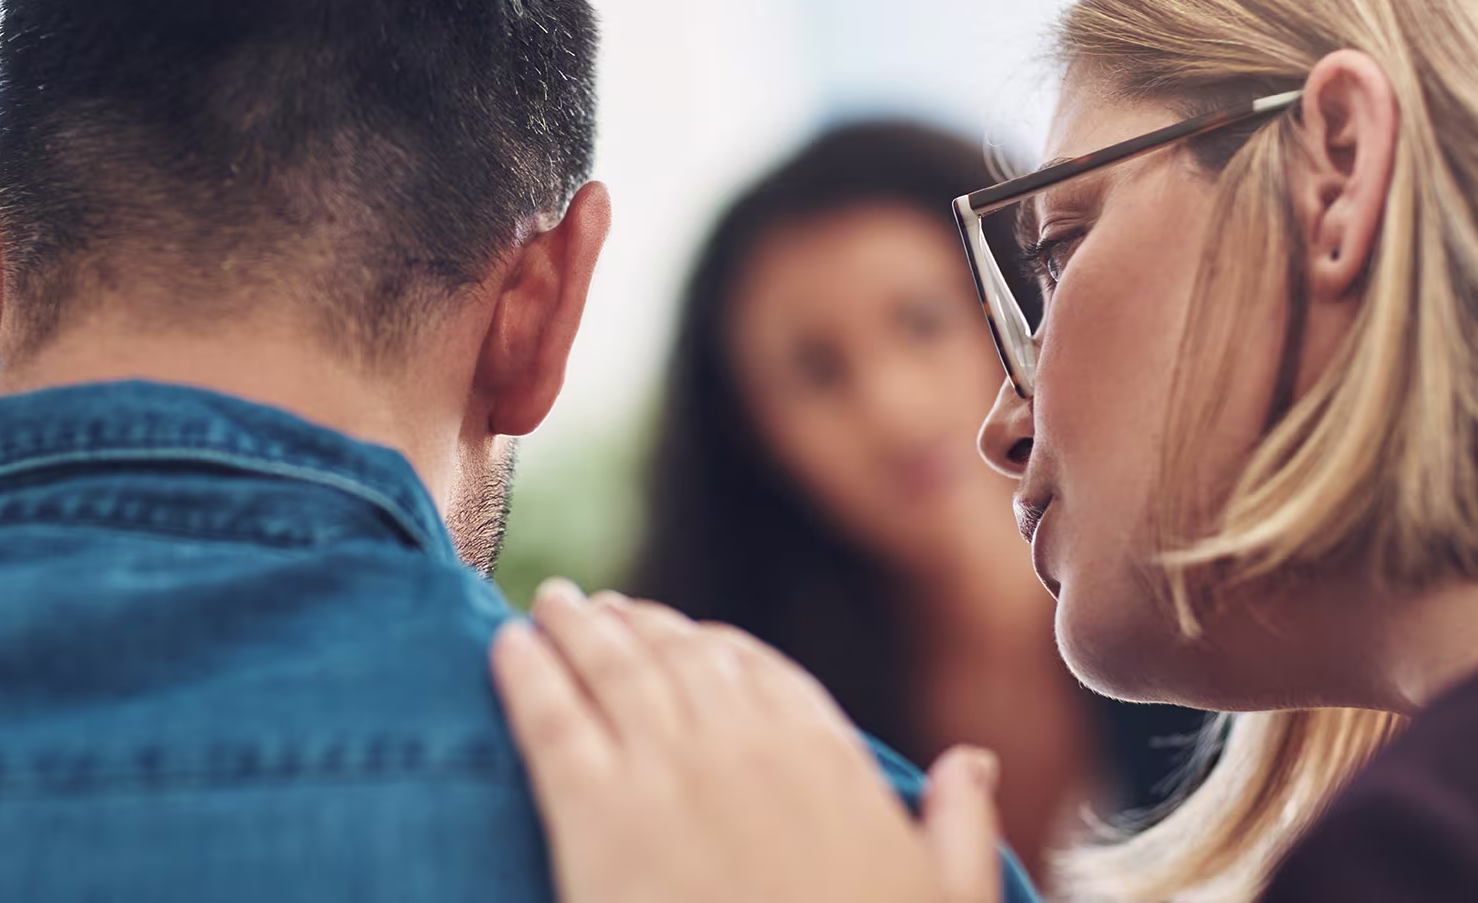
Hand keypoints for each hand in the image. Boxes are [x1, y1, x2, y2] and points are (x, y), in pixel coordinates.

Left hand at [491, 579, 1004, 902]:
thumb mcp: (946, 896)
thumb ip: (957, 821)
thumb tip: (972, 761)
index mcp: (821, 755)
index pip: (758, 670)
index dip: (713, 645)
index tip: (685, 633)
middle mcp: (741, 744)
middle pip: (677, 655)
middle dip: (637, 625)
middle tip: (601, 608)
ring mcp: (664, 772)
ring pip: (612, 668)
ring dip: (578, 627)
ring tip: (553, 604)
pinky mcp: (593, 816)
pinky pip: (550, 719)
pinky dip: (526, 673)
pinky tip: (505, 645)